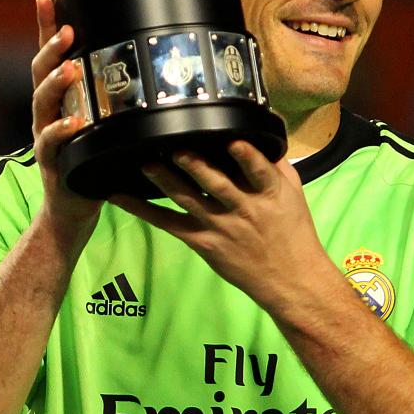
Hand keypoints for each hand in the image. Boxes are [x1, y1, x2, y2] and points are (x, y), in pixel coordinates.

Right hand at [31, 0, 102, 248]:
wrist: (73, 210)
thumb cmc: (96, 163)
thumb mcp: (104, 123)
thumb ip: (114, 98)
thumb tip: (149, 63)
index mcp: (59, 100)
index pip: (49, 57)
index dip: (46, 27)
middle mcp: (46, 113)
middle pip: (40, 73)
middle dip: (51, 48)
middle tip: (67, 31)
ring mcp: (45, 137)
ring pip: (41, 103)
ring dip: (55, 83)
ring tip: (69, 68)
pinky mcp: (52, 162)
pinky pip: (50, 142)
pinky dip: (60, 131)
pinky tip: (73, 122)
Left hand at [108, 141, 334, 315]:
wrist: (290, 279)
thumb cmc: (292, 231)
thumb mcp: (292, 194)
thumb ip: (274, 165)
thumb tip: (257, 134)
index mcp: (268, 193)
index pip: (258, 172)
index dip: (246, 157)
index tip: (233, 141)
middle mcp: (243, 209)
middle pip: (217, 185)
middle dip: (197, 167)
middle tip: (178, 149)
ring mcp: (220, 226)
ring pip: (189, 200)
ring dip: (167, 181)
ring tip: (148, 165)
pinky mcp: (202, 242)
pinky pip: (168, 224)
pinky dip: (143, 210)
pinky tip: (121, 197)